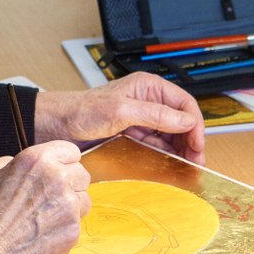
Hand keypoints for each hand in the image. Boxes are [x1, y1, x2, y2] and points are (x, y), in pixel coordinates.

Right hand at [0, 141, 91, 253]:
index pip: (70, 151)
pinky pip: (77, 224)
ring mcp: (68, 206)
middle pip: (81, 174)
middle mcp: (57, 179)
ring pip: (83, 200)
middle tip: (50, 197)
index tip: (57, 170)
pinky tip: (42, 233)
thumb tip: (15, 164)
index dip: (62, 162)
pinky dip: (64, 228)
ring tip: (45, 217)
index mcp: (37, 160)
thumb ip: (6, 164)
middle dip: (69, 183)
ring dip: (70, 206)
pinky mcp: (72, 231)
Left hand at [34, 73, 204, 164]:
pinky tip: (169, 165)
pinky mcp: (133, 135)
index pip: (184, 104)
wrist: (57, 126)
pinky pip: (156, 145)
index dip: (194, 125)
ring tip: (186, 166)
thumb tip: (184, 121)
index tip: (197, 144)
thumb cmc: (82, 110)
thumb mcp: (121, 111)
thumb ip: (155, 115)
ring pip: (170, 135)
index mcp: (149, 87)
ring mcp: (141, 119)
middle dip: (190, 140)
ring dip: (179, 149)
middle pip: (180, 121)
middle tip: (196, 161)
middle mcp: (148, 101)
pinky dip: (165, 155)